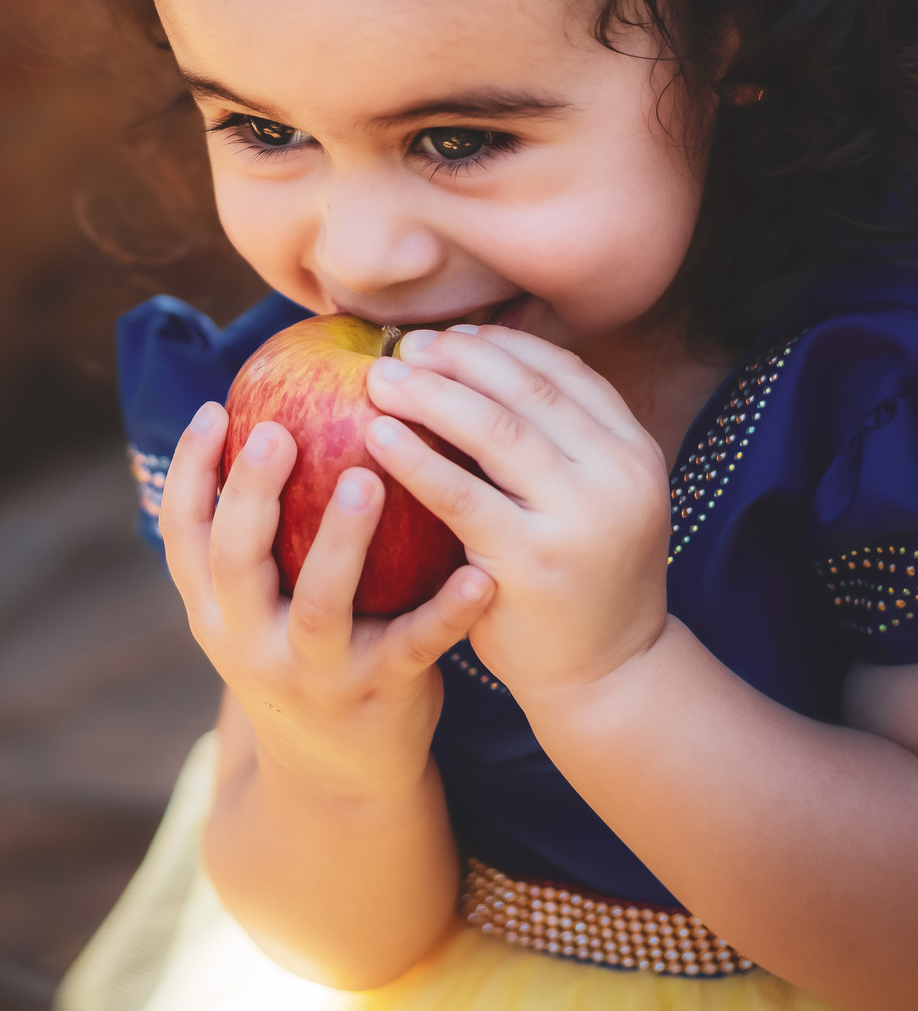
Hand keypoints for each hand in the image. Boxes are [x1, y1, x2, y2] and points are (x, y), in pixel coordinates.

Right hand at [159, 401, 494, 800]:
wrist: (338, 777)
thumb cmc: (304, 652)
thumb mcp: (259, 606)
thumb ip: (259, 535)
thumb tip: (272, 413)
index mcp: (216, 609)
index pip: (184, 534)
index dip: (191, 471)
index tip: (216, 408)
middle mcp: (250, 641)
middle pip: (235, 562)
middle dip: (249, 495)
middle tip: (276, 432)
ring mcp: (312, 674)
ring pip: (319, 607)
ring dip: (339, 543)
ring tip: (366, 481)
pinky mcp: (377, 695)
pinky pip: (412, 648)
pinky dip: (445, 612)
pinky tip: (477, 573)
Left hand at [364, 325, 669, 706]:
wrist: (607, 677)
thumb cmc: (577, 579)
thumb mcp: (590, 500)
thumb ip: (554, 444)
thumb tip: (471, 363)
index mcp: (634, 450)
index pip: (564, 373)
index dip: (501, 346)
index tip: (449, 334)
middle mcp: (618, 475)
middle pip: (527, 391)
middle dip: (459, 359)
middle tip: (403, 346)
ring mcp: (579, 518)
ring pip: (496, 430)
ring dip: (431, 395)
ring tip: (379, 379)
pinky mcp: (532, 560)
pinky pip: (462, 494)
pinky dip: (416, 457)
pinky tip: (377, 436)